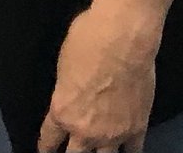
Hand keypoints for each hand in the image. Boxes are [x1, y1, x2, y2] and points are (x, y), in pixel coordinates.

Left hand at [37, 5, 157, 152]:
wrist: (123, 40)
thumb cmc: (86, 42)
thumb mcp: (62, 66)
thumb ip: (66, 90)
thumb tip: (70, 94)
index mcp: (62, 112)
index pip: (49, 139)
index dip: (46, 147)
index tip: (45, 151)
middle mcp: (86, 131)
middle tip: (69, 152)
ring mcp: (113, 134)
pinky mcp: (137, 129)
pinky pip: (132, 152)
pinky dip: (127, 152)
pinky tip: (124, 152)